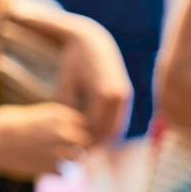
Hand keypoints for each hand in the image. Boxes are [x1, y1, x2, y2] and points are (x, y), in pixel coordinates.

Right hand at [0, 103, 89, 179]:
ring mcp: (58, 151)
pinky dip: (57, 172)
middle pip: (86, 140)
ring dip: (71, 159)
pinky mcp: (48, 169)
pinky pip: (63, 173)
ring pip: (78, 157)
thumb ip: (52, 120)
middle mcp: (62, 132)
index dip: (79, 128)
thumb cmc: (4, 124)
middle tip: (68, 148)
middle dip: (80, 144)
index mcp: (58, 115)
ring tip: (56, 158)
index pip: (84, 122)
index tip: (72, 133)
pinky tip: (44, 167)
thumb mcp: (31, 113)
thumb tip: (68, 127)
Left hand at [55, 21, 132, 142]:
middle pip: (108, 132)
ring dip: (101, 139)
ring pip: (116, 129)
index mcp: (105, 93)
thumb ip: (66, 108)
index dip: (83, 141)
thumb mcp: (65, 83)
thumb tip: (65, 133)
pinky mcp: (126, 95)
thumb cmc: (73, 60)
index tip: (69, 148)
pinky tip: (91, 133)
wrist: (92, 39)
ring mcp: (125, 95)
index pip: (96, 128)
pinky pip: (118, 120)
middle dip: (93, 144)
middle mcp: (120, 96)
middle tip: (76, 152)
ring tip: (83, 145)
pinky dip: (106, 129)